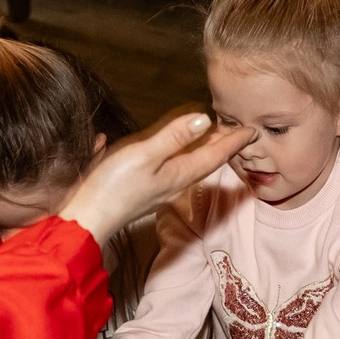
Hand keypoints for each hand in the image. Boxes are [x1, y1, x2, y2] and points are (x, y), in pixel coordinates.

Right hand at [59, 111, 257, 245]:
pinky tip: (173, 149)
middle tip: (237, 129)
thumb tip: (204, 119)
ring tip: (212, 135)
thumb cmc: (114, 188)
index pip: (215, 155)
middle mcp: (174, 182)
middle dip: (222, 145)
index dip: (233, 141)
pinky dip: (180, 154)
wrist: (87, 218)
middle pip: (205, 160)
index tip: (251, 130)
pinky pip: (172, 167)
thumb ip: (174, 137)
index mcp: (179, 173)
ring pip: (189, 164)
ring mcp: (159, 186)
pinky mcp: (144, 187)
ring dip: (203, 149)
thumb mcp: (145, 155)